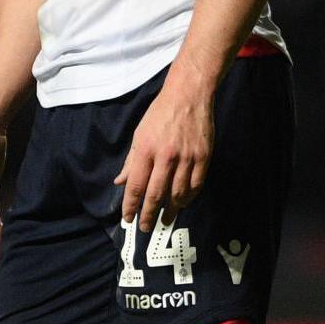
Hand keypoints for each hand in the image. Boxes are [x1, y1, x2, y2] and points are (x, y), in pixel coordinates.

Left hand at [116, 75, 213, 231]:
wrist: (189, 95)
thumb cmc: (160, 114)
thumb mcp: (139, 134)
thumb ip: (131, 162)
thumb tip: (120, 182)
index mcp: (146, 150)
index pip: (136, 185)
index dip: (131, 205)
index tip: (127, 219)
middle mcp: (166, 156)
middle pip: (156, 194)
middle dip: (149, 215)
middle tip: (145, 228)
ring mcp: (187, 157)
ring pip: (178, 193)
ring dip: (170, 211)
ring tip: (164, 220)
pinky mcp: (203, 157)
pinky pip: (196, 185)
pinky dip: (188, 198)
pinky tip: (182, 204)